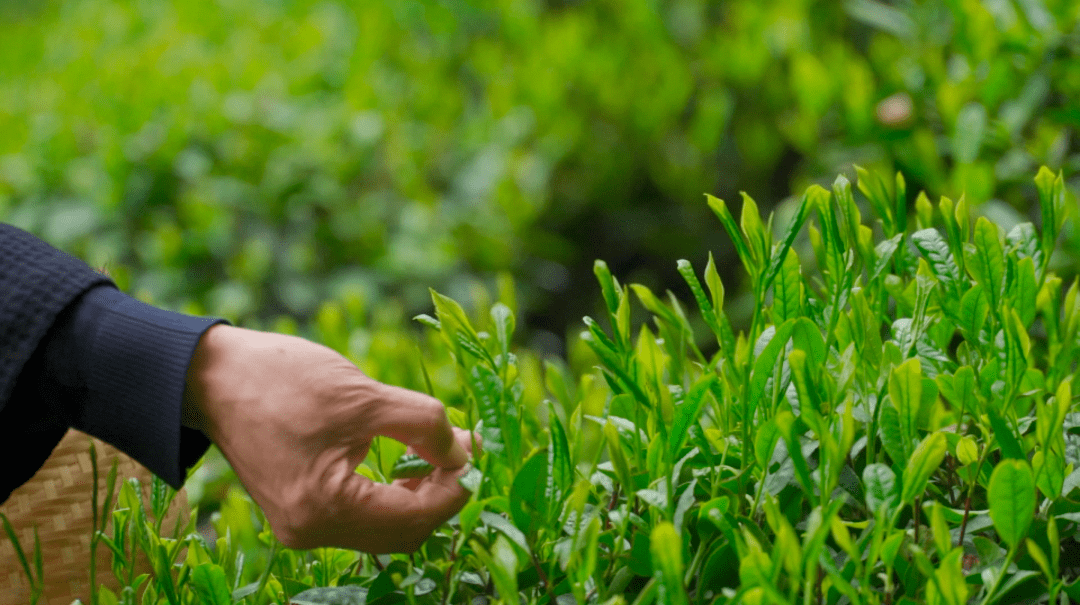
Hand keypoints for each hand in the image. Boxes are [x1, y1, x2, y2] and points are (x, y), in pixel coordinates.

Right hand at [182, 325, 475, 552]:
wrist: (211, 376)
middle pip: (403, 532)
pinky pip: (360, 517)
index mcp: (325, 509)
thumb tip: (466, 452)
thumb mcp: (364, 395)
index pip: (416, 517)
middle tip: (463, 448)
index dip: (456, 486)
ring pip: (384, 528)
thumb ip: (423, 425)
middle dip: (441, 493)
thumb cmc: (282, 380)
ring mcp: (302, 526)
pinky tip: (405, 462)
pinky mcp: (299, 511)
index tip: (478, 449)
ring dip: (418, 494)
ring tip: (439, 450)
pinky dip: (389, 494)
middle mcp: (312, 532)